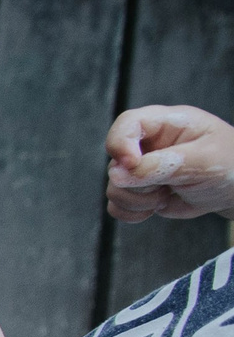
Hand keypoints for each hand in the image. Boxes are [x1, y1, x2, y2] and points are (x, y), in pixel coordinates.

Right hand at [106, 105, 233, 221]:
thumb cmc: (229, 164)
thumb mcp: (204, 159)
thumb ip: (165, 164)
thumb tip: (119, 175)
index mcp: (167, 123)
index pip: (127, 124)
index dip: (120, 144)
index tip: (131, 165)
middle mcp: (148, 144)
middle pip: (116, 162)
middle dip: (137, 183)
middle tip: (166, 185)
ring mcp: (140, 168)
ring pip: (114, 187)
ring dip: (138, 200)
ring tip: (166, 195)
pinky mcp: (138, 191)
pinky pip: (117, 205)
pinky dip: (133, 212)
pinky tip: (156, 207)